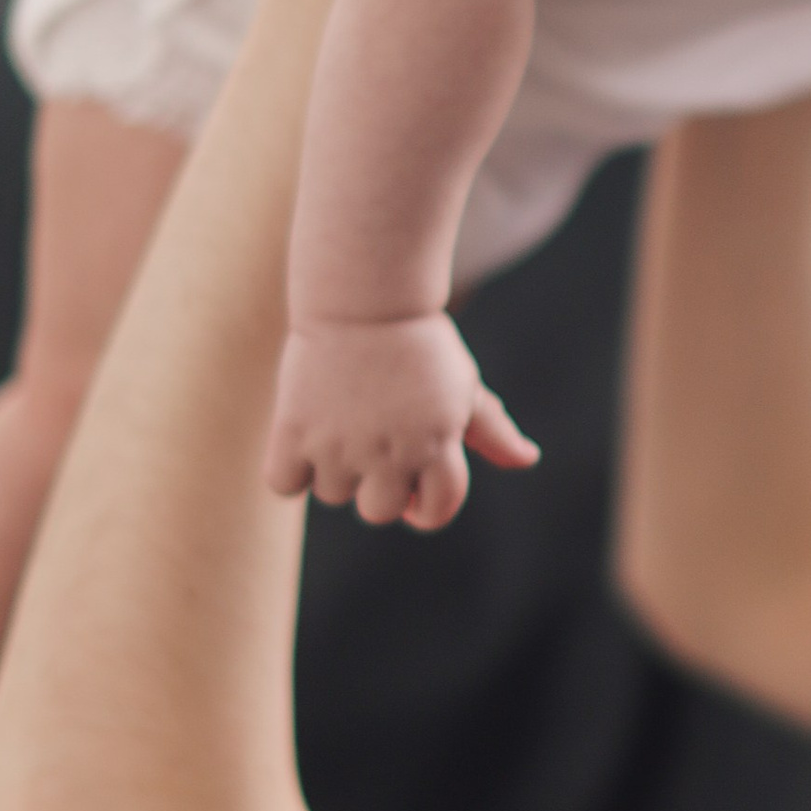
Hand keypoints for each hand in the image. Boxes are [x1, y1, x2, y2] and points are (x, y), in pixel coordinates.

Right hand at [265, 314, 538, 530]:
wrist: (366, 298)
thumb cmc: (420, 344)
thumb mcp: (463, 385)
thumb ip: (492, 431)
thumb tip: (527, 460)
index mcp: (439, 445)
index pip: (438, 510)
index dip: (428, 507)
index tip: (415, 489)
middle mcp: (390, 453)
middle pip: (379, 512)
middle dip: (379, 487)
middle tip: (373, 446)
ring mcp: (340, 445)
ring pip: (332, 495)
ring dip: (334, 470)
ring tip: (341, 423)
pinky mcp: (294, 430)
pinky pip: (283, 483)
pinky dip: (290, 470)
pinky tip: (304, 438)